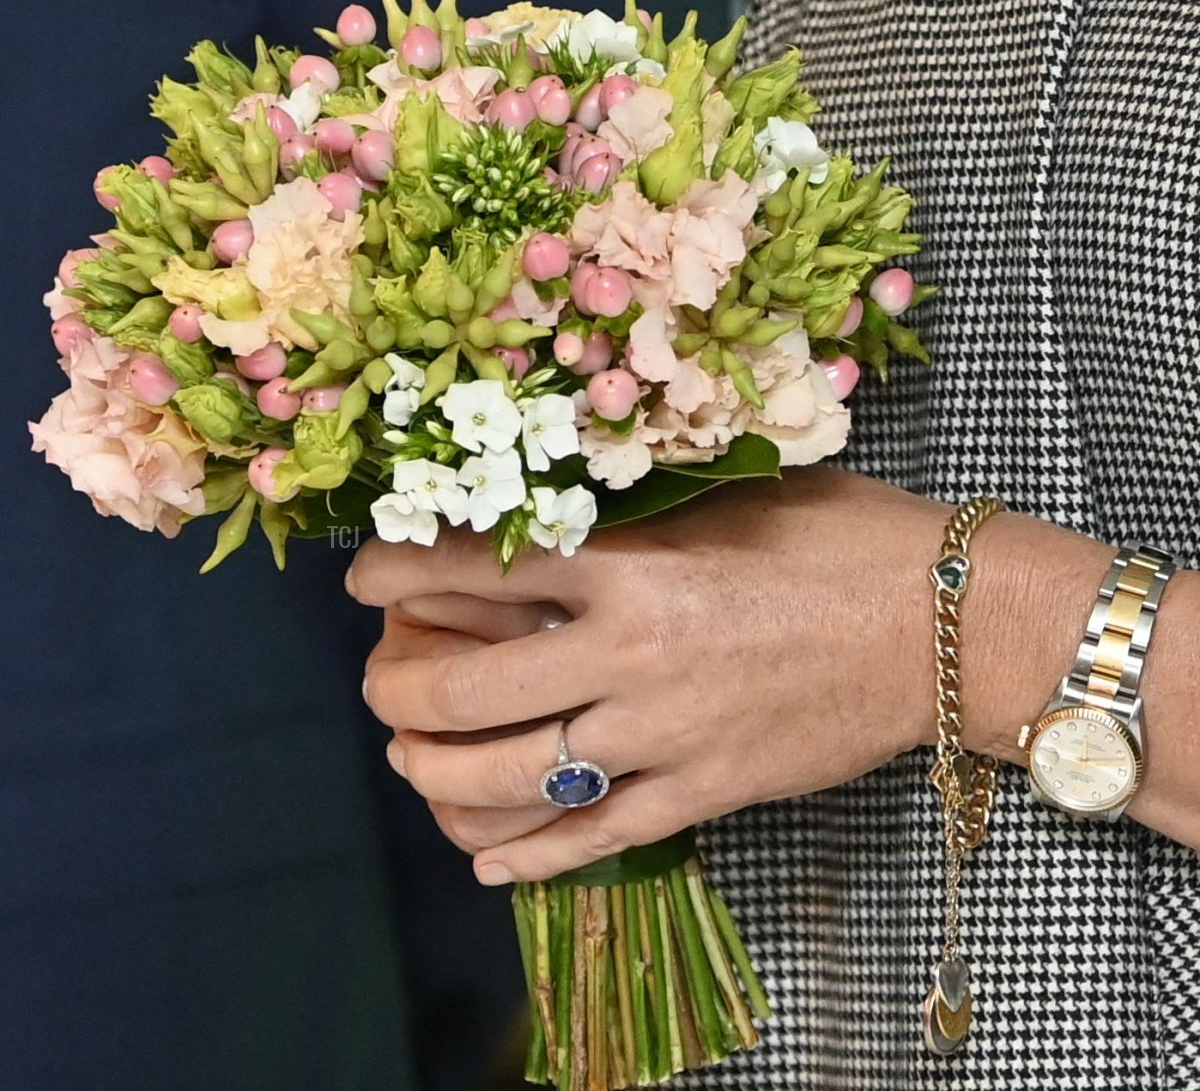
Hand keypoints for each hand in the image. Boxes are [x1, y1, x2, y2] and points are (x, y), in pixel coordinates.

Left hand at [349, 467, 959, 883]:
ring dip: (437, 775)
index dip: (396, 572)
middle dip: (395, 692)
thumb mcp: (727, 496)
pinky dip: (530, 857)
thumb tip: (540, 526)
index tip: (365, 580)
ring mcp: (666, 738)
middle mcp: (632, 656)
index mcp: (633, 565)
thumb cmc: (842, 538)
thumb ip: (629, 516)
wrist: (947, 622)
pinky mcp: (705, 794)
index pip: (474, 568)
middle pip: (467, 692)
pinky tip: (486, 861)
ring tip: (409, 759)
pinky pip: (596, 840)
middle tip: (377, 683)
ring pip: (515, 779)